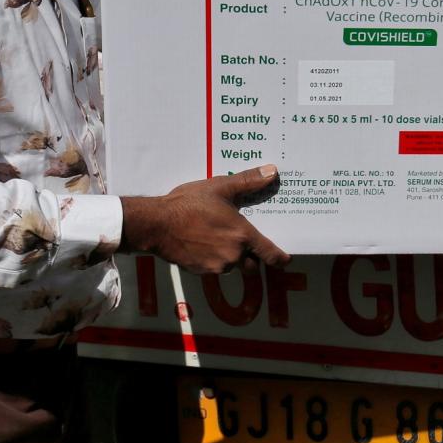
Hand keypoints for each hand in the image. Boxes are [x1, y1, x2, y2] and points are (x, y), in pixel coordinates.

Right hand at [120, 164, 290, 274]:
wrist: (156, 224)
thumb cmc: (189, 204)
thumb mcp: (220, 187)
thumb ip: (248, 181)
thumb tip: (271, 171)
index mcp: (242, 236)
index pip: (270, 254)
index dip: (280, 259)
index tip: (286, 260)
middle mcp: (233, 256)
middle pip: (252, 265)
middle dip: (253, 257)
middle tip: (248, 244)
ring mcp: (216, 266)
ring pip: (232, 266)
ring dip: (232, 257)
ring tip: (221, 238)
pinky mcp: (200, 271)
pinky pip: (214, 267)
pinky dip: (214, 258)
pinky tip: (204, 242)